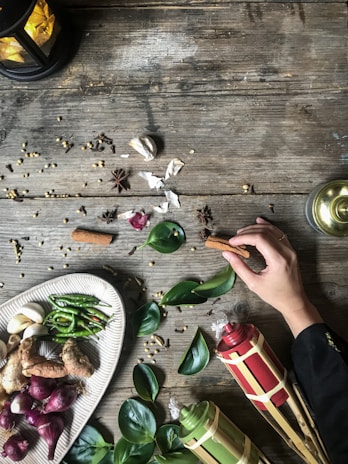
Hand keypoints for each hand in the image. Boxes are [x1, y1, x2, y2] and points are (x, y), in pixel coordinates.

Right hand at [222, 217, 322, 336]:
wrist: (294, 301)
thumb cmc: (275, 295)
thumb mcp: (254, 283)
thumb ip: (239, 267)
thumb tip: (227, 253)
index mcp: (278, 260)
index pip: (259, 239)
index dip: (244, 237)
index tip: (232, 242)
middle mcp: (286, 252)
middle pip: (265, 232)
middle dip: (248, 232)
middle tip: (235, 237)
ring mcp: (290, 250)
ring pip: (272, 230)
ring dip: (256, 228)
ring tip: (243, 232)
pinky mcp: (290, 250)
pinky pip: (279, 234)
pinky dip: (268, 228)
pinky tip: (259, 223)